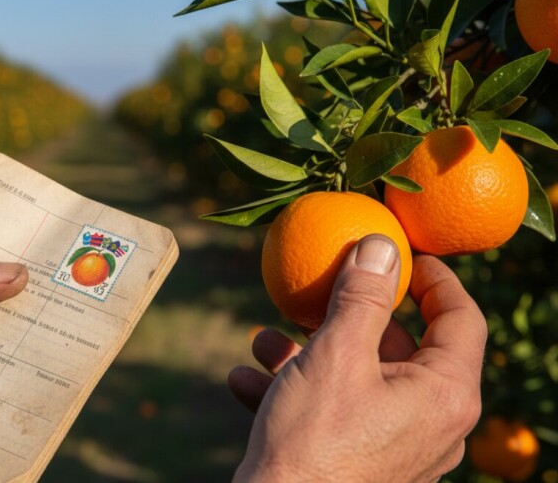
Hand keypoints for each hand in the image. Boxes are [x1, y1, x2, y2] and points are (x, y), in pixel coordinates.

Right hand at [228, 235, 485, 481]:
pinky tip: (245, 379)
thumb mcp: (337, 355)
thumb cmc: (314, 440)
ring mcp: (396, 448)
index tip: (403, 254)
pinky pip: (335, 414)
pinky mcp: (361, 464)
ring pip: (357, 380)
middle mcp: (430, 424)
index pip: (461, 320)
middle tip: (318, 293)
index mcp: (443, 395)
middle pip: (399, 349)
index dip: (435, 279)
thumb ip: (363, 296)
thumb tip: (383, 246)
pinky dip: (294, 392)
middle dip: (348, 318)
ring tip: (265, 339)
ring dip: (307, 354)